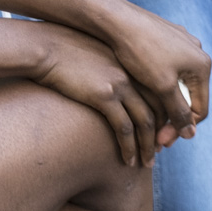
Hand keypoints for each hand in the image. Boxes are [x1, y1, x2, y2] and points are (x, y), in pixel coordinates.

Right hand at [31, 22, 173, 166]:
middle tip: (158, 151)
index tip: (160, 133)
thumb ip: (114, 72)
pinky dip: (130, 148)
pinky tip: (128, 161)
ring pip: (146, 122)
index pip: (161, 94)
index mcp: (134, 63)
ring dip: (148, 147)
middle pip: (159, 109)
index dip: (165, 117)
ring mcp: (120, 84)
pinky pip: (124, 128)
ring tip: (146, 164)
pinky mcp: (104, 95)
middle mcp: (133, 72)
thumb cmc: (68, 54)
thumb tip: (118, 92)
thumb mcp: (100, 58)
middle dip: (162, 134)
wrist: (46, 46)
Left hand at [98, 2, 210, 146]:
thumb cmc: (141, 52)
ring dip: (165, 101)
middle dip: (173, 116)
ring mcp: (181, 44)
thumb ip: (179, 111)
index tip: (162, 141)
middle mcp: (196, 52)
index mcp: (202, 65)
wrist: (117, 19)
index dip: (182, 129)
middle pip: (189, 96)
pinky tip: (143, 91)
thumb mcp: (163, 86)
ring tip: (148, 114)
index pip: (200, 109)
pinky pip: (168, 68)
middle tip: (154, 135)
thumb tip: (190, 133)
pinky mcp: (166, 38)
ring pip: (178, 82)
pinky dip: (159, 83)